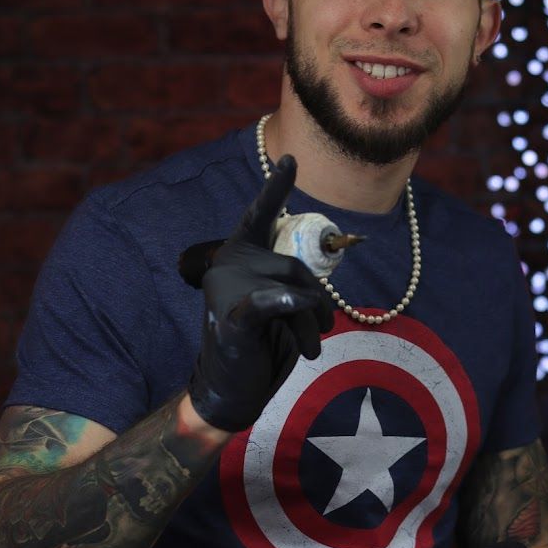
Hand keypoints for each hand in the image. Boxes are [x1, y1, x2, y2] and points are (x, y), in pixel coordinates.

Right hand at [187, 155, 333, 431]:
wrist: (231, 389)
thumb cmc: (260, 342)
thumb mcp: (281, 303)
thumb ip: (292, 282)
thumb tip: (311, 293)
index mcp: (239, 254)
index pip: (260, 215)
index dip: (276, 188)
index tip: (291, 159)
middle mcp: (229, 264)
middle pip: (297, 267)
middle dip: (318, 303)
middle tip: (321, 332)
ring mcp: (227, 291)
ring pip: (295, 293)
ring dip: (311, 327)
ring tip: (310, 349)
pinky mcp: (232, 322)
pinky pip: (263, 306)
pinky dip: (278, 306)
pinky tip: (287, 303)